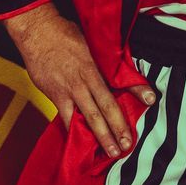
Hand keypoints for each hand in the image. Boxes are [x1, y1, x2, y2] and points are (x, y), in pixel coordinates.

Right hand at [4, 3, 156, 157]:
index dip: (135, 91)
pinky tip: (81, 143)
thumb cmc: (64, 34)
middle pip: (102, 109)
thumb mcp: (91, 43)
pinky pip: (65, 118)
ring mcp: (66, 91)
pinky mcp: (53, 96)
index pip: (117, 82)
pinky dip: (74, 130)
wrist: (36, 32)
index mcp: (93, 68)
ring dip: (97, 137)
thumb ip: (105, 60)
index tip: (149, 101)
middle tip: (125, 146)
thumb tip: (123, 70)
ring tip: (107, 152)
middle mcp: (81, 82)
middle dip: (115, 129)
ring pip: (84, 118)